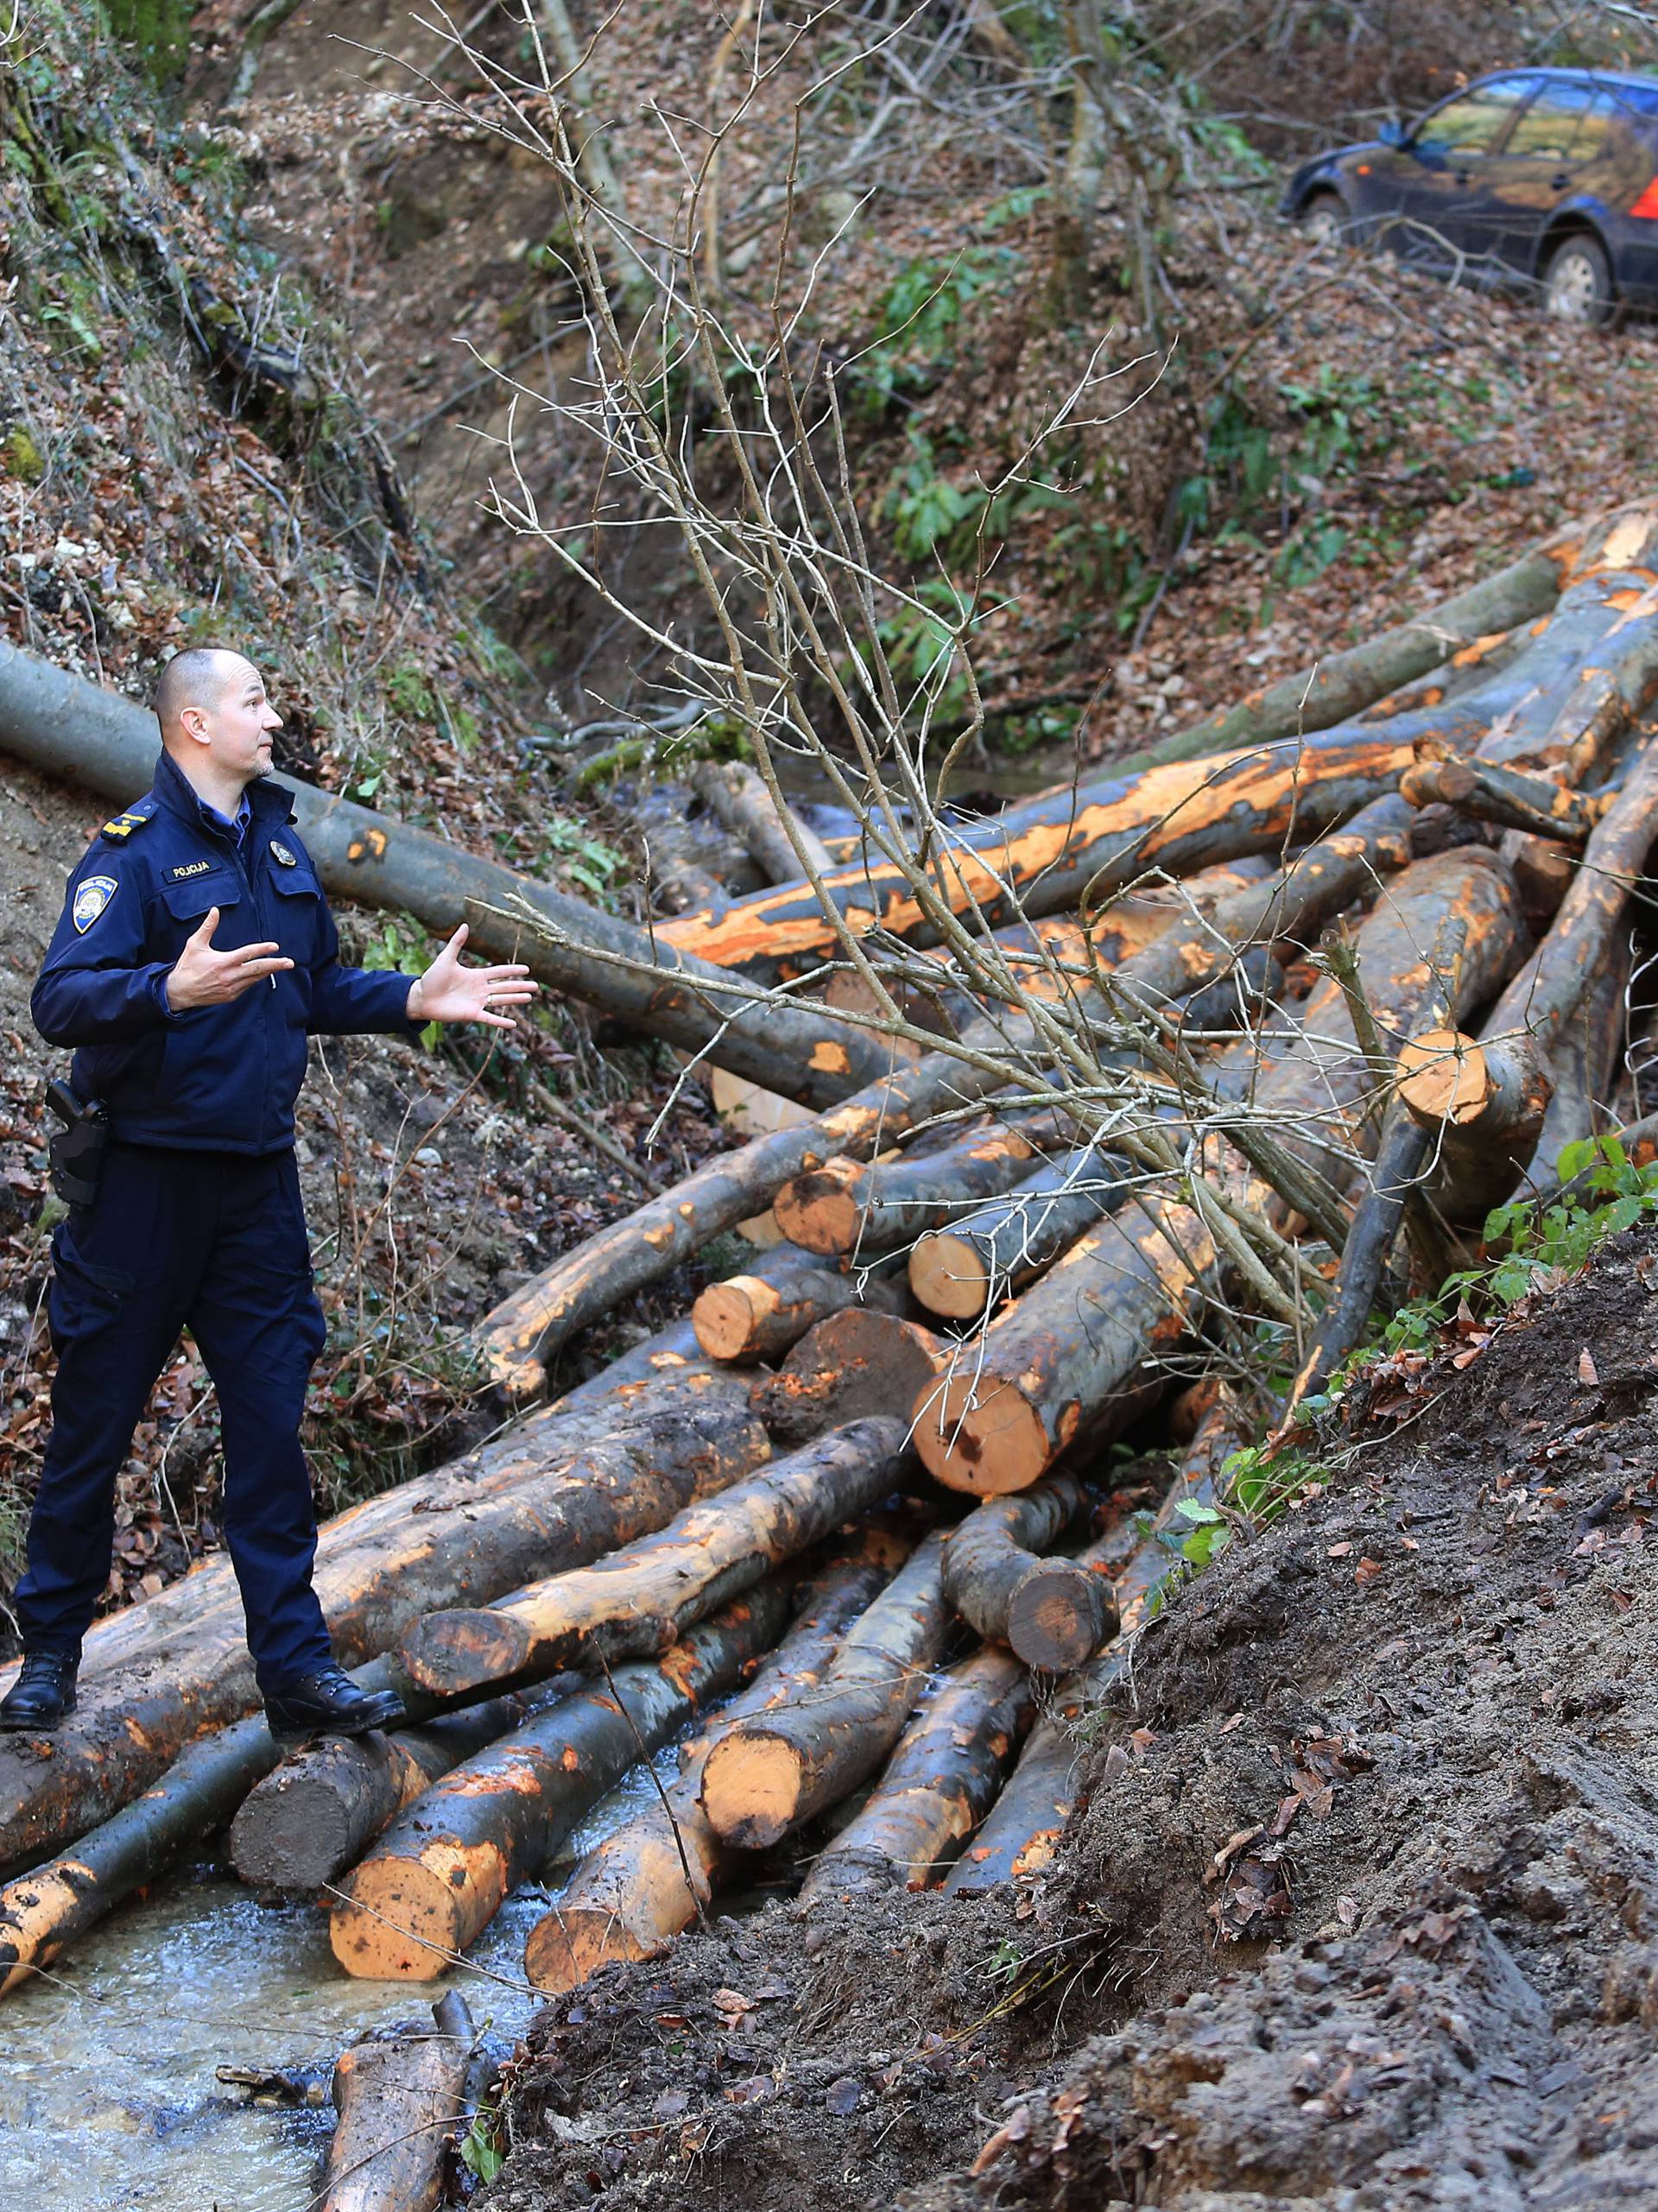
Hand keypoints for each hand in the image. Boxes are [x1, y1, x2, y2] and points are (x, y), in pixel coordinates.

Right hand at [166, 907, 293, 1010]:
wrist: (179, 991)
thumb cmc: (188, 965)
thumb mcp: (195, 944)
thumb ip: (208, 927)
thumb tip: (215, 910)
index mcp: (222, 962)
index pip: (248, 954)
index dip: (262, 950)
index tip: (275, 946)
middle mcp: (229, 976)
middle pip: (258, 969)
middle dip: (276, 965)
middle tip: (290, 962)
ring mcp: (231, 988)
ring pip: (255, 979)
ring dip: (268, 972)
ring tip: (281, 966)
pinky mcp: (231, 996)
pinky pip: (247, 986)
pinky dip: (254, 979)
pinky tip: (260, 973)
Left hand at [406, 925, 536, 1029]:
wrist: (421, 997)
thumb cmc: (432, 978)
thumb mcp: (445, 958)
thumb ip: (457, 943)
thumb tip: (465, 925)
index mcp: (476, 976)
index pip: (499, 972)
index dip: (512, 970)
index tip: (527, 969)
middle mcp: (480, 989)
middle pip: (504, 987)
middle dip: (520, 986)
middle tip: (536, 986)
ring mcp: (477, 1002)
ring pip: (501, 1000)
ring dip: (515, 999)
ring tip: (530, 998)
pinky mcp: (471, 1014)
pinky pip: (490, 1018)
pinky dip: (501, 1022)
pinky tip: (514, 1024)